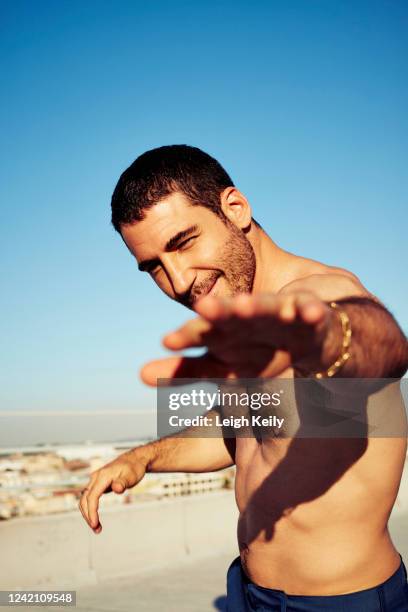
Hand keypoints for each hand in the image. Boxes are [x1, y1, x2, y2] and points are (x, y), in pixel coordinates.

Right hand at [78, 451, 146, 532]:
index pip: (92, 496)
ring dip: (87, 513)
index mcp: (103, 475)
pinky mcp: (97, 484)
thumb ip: (123, 482)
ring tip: (97, 527)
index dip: (92, 511)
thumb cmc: (134, 468)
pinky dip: (90, 508)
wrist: (134, 460)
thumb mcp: (131, 476)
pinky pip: (89, 497)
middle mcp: (96, 477)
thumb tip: (117, 488)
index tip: (95, 524)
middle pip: (85, 499)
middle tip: (97, 530)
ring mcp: (95, 480)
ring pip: (85, 499)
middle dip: (88, 515)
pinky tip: (95, 518)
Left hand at [141, 291, 330, 385]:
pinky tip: (308, 313)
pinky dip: (310, 311)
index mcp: (227, 332)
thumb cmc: (256, 349)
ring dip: (258, 307)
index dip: (188, 336)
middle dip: (220, 313)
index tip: (167, 343)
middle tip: (203, 309)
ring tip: (245, 305)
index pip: (203, 333)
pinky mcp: (310, 314)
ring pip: (268, 308)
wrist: (304, 335)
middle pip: (232, 315)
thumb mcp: (223, 367)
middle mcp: (250, 319)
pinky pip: (311, 312)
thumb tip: (140, 375)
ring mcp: (280, 314)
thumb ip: (186, 370)